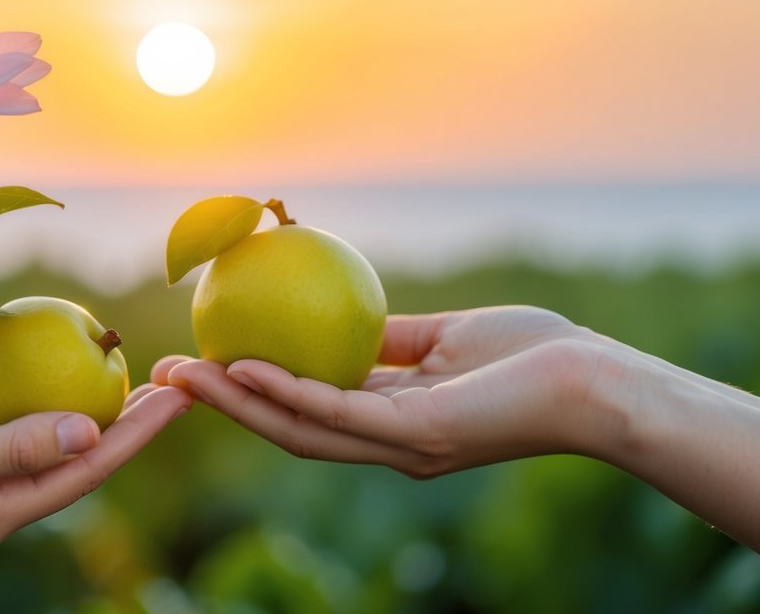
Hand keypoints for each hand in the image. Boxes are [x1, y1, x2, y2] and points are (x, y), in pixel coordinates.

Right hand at [0, 385, 190, 556]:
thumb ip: (13, 446)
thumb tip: (89, 431)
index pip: (87, 470)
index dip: (137, 431)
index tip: (179, 395)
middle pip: (80, 468)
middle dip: (131, 428)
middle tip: (175, 385)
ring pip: (53, 460)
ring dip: (98, 423)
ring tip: (135, 389)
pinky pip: (19, 451)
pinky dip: (51, 422)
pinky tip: (61, 397)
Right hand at [153, 306, 618, 476]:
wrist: (595, 381)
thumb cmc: (532, 356)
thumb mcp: (444, 337)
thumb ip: (390, 338)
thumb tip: (343, 314)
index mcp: (390, 422)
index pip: (304, 411)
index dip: (247, 393)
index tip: (199, 363)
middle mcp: (385, 444)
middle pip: (285, 428)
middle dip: (222, 407)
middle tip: (164, 379)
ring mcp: (398, 445)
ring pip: (298, 428)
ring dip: (235, 404)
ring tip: (184, 377)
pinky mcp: (416, 435)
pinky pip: (338, 413)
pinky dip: (287, 393)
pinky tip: (245, 370)